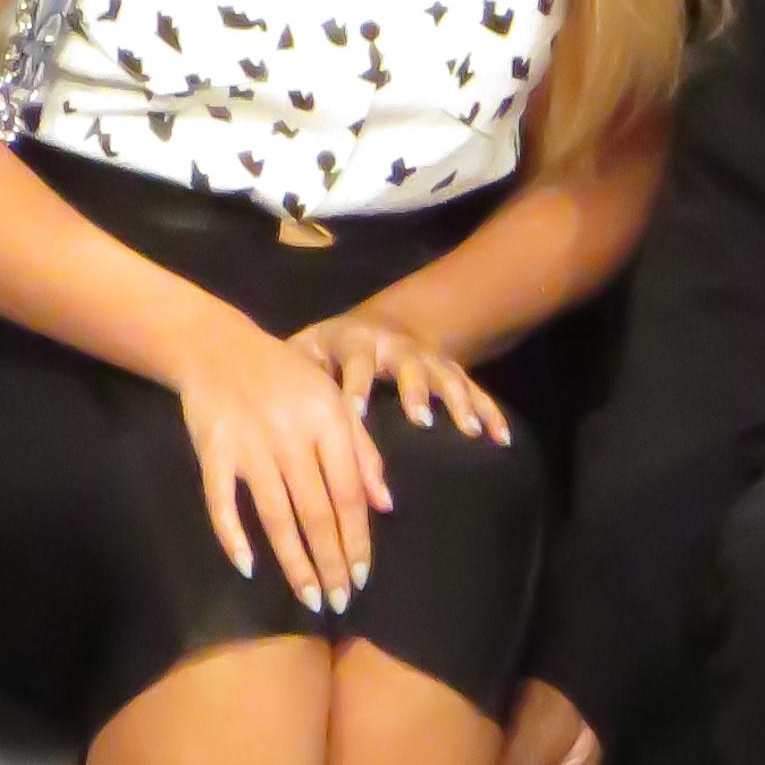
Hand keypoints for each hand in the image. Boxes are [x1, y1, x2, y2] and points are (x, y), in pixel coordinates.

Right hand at [173, 311, 391, 616]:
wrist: (219, 347)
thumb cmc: (286, 378)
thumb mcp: (333, 401)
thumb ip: (363, 451)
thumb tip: (386, 506)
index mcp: (328, 421)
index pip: (349, 493)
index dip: (358, 539)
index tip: (362, 578)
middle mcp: (292, 434)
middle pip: (316, 511)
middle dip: (331, 562)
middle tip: (339, 602)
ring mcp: (249, 444)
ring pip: (276, 516)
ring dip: (293, 562)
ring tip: (308, 597)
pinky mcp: (212, 450)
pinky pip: (221, 502)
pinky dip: (232, 536)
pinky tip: (248, 568)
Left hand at [294, 312, 509, 443]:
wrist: (383, 325)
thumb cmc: (332, 349)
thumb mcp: (308, 349)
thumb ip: (294, 371)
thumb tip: (265, 406)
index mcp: (357, 342)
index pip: (357, 363)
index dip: (357, 386)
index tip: (356, 412)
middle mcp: (397, 348)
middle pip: (410, 367)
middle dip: (416, 393)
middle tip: (421, 420)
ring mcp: (428, 359)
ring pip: (447, 377)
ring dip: (458, 402)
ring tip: (468, 432)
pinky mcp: (451, 372)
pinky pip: (474, 391)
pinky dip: (489, 413)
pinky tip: (500, 439)